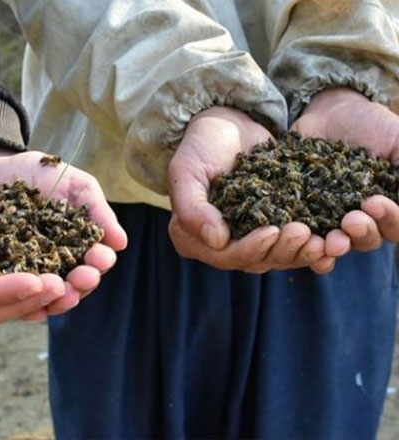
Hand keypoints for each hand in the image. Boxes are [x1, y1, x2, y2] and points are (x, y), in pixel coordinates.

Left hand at [0, 144, 127, 316]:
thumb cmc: (36, 173)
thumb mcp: (73, 184)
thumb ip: (95, 209)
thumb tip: (121, 242)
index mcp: (77, 247)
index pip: (94, 263)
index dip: (98, 263)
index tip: (100, 257)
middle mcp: (54, 266)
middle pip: (72, 286)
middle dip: (80, 285)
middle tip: (82, 278)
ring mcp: (24, 273)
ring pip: (43, 296)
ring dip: (54, 299)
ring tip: (59, 292)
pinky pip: (8, 294)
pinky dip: (17, 302)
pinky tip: (24, 302)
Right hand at [168, 106, 334, 273]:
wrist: (228, 124)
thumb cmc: (200, 145)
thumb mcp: (186, 170)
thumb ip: (192, 207)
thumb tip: (217, 241)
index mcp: (192, 238)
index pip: (225, 255)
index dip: (250, 248)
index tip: (272, 231)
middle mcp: (220, 246)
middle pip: (255, 261)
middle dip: (283, 251)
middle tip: (306, 233)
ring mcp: (249, 239)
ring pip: (279, 258)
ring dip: (302, 253)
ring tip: (324, 241)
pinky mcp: (274, 227)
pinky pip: (294, 246)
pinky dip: (313, 247)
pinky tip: (331, 243)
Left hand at [293, 87, 398, 251]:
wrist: (328, 112)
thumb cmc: (373, 126)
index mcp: (393, 207)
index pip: (397, 227)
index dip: (391, 220)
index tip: (376, 202)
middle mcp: (366, 219)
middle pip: (370, 240)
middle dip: (363, 232)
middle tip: (351, 219)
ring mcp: (332, 219)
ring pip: (339, 243)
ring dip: (336, 244)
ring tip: (330, 238)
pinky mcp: (301, 216)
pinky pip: (304, 238)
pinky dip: (304, 244)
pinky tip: (302, 241)